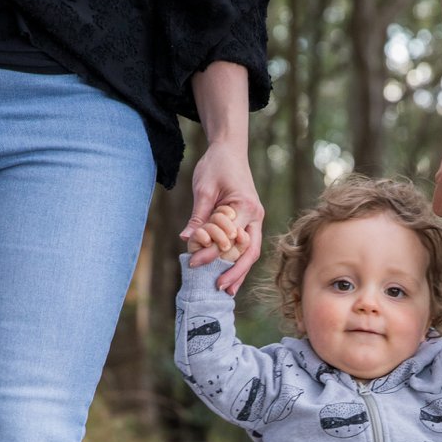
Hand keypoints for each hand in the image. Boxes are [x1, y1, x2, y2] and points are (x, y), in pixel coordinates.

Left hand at [180, 138, 262, 291]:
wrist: (230, 150)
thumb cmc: (216, 166)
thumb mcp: (203, 189)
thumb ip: (198, 215)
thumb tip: (186, 238)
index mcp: (245, 206)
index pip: (230, 238)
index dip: (212, 253)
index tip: (194, 262)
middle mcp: (255, 216)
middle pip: (249, 252)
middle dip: (236, 272)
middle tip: (220, 288)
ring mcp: (255, 219)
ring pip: (251, 252)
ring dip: (240, 272)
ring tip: (228, 290)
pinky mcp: (249, 221)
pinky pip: (246, 246)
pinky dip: (238, 261)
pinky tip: (229, 275)